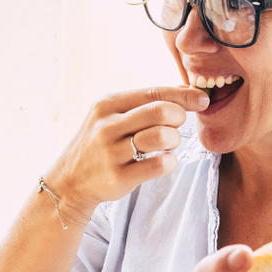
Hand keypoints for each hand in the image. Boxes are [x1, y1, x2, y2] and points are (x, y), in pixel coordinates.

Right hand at [46, 86, 208, 211]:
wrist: (69, 181)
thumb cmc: (101, 143)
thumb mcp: (113, 116)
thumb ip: (146, 102)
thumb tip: (186, 89)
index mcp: (107, 104)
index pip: (154, 92)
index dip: (184, 96)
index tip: (202, 100)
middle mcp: (107, 125)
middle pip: (160, 112)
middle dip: (179, 117)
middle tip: (178, 126)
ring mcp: (111, 152)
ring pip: (161, 137)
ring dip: (175, 140)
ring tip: (169, 144)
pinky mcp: (118, 178)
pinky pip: (158, 165)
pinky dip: (170, 162)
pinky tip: (164, 162)